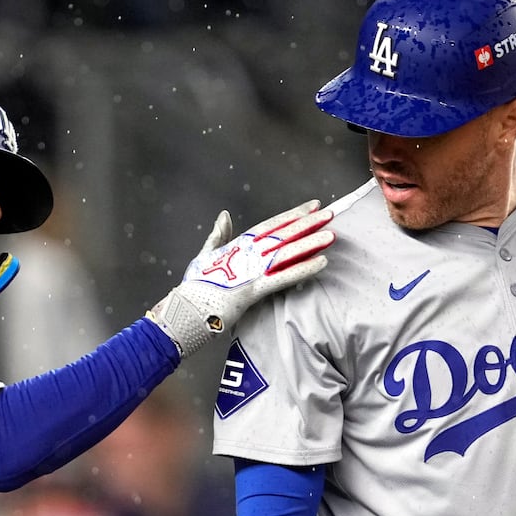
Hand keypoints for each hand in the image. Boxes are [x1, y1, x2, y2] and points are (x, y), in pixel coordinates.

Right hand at [148, 200, 332, 355]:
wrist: (183, 309)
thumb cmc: (194, 286)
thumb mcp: (205, 255)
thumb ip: (218, 235)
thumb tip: (224, 214)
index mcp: (237, 244)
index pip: (270, 225)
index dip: (292, 215)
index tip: (312, 206)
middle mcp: (246, 253)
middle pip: (282, 234)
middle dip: (307, 224)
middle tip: (330, 214)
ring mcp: (250, 271)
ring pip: (286, 253)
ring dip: (310, 243)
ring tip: (331, 235)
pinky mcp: (253, 290)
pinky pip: (283, 278)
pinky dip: (303, 269)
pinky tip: (322, 262)